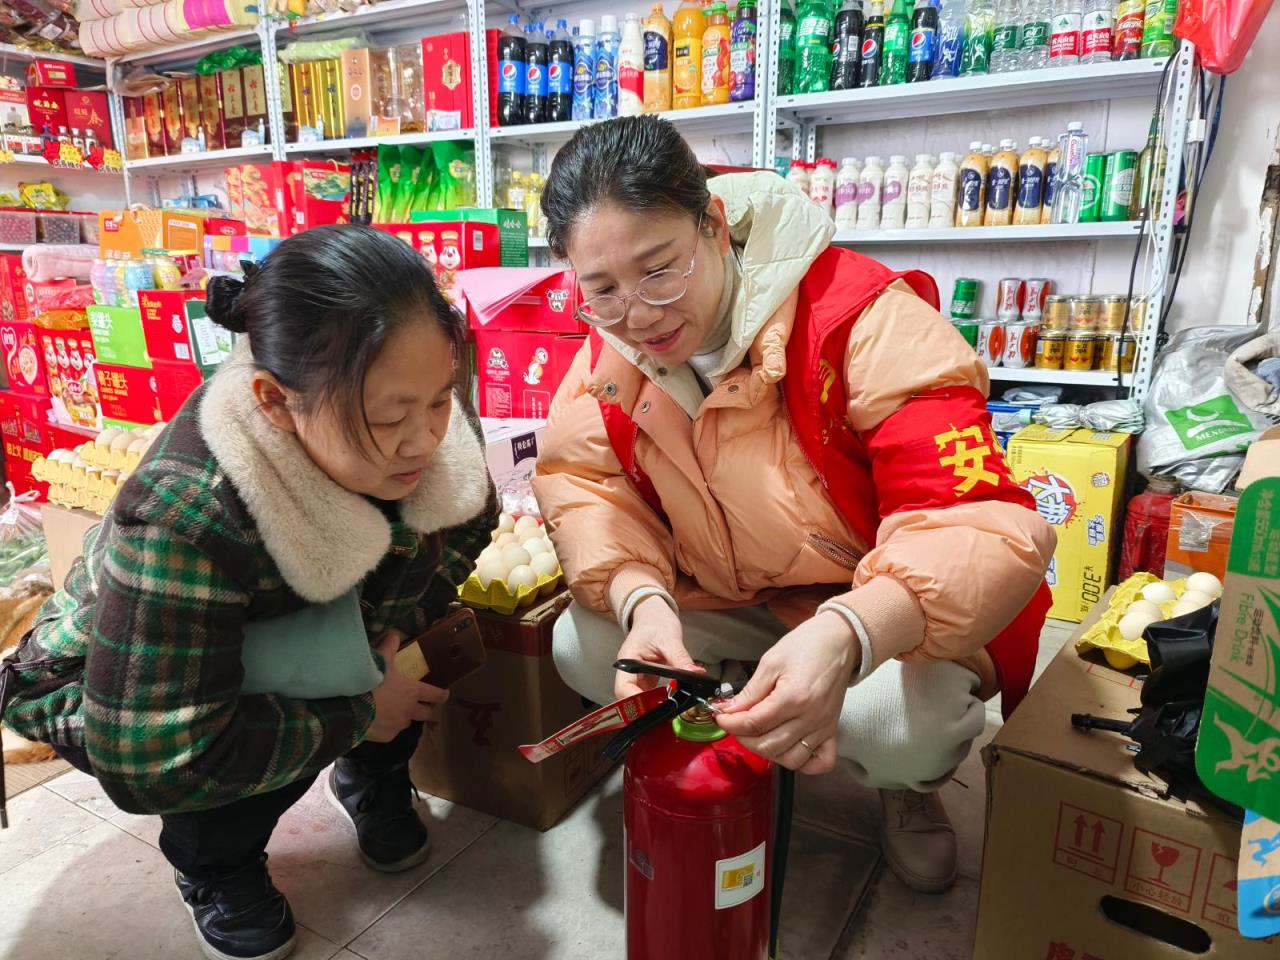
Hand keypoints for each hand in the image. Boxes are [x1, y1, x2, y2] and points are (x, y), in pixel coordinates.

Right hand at [366, 631, 449, 742]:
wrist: (351, 709)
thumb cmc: (371, 682)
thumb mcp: (381, 659)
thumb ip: (390, 646)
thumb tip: (395, 634)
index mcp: (412, 691)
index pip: (435, 694)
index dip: (441, 694)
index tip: (445, 694)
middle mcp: (410, 710)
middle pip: (426, 714)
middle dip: (426, 709)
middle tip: (421, 706)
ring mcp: (398, 726)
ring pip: (407, 723)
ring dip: (404, 717)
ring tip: (393, 711)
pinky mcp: (386, 737)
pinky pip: (390, 732)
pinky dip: (387, 727)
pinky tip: (377, 721)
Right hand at [613, 595, 700, 700]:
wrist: (653, 613)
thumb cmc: (656, 622)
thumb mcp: (669, 639)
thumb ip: (681, 659)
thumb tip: (695, 674)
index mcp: (627, 661)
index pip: (624, 688)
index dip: (635, 701)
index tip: (655, 707)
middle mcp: (629, 672)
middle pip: (630, 699)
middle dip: (646, 709)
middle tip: (668, 714)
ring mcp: (637, 677)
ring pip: (641, 699)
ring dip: (654, 706)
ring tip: (673, 710)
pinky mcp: (647, 679)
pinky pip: (651, 694)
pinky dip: (661, 700)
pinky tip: (674, 702)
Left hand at [715, 611, 858, 774]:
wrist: (840, 641)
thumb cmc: (806, 646)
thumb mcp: (771, 662)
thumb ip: (750, 691)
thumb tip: (728, 710)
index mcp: (793, 697)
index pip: (754, 723)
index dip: (731, 723)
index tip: (720, 717)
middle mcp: (811, 718)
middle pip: (769, 745)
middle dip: (744, 738)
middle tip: (736, 724)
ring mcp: (824, 727)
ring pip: (791, 759)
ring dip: (769, 752)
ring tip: (758, 734)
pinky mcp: (833, 730)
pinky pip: (821, 762)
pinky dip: (804, 763)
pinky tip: (788, 748)